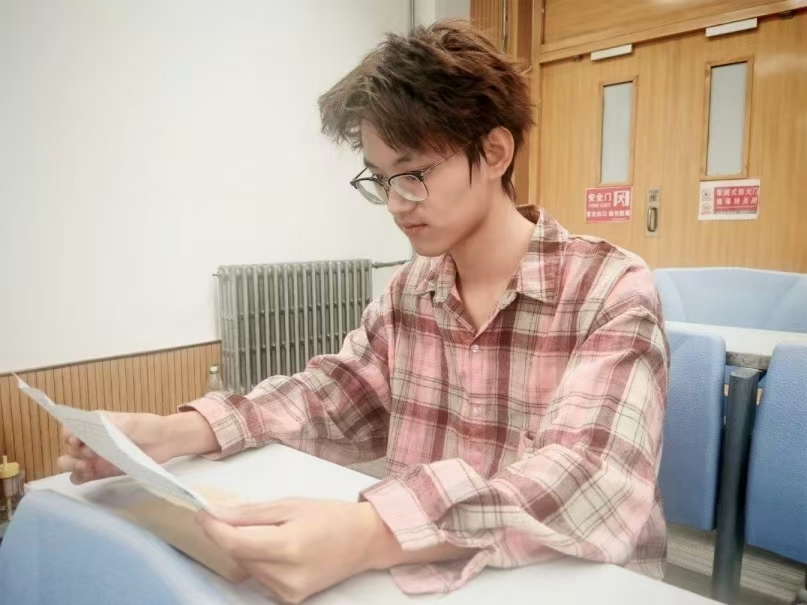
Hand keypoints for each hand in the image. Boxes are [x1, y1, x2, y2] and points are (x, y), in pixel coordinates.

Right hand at [57, 412, 176, 483]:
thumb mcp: (127, 422)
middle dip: (74, 452)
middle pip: (67, 449)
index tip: (78, 440)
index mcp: (94, 425)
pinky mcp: (100, 472)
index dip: (69, 435)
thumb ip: (105, 427)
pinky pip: (80, 477)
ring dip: (72, 465)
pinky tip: (89, 472)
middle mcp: (90, 441)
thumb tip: (83, 433)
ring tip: (88, 465)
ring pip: (69, 463)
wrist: (164, 441)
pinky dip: (79, 476)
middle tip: (91, 453)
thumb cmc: (146, 427)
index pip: (69, 429)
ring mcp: (94, 457)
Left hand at [197, 499, 393, 603]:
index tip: (202, 512)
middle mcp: (286, 576)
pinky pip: (259, 578)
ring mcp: (288, 592)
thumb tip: (213, 513)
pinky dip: (259, 561)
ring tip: (272, 532)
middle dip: (232, 535)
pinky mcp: (289, 600)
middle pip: (238, 556)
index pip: (235, 543)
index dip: (213, 528)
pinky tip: (279, 549)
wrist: (363, 541)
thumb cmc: (330, 516)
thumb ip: (249, 513)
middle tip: (242, 516)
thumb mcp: (290, 504)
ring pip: (246, 567)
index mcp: (289, 546)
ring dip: (247, 549)